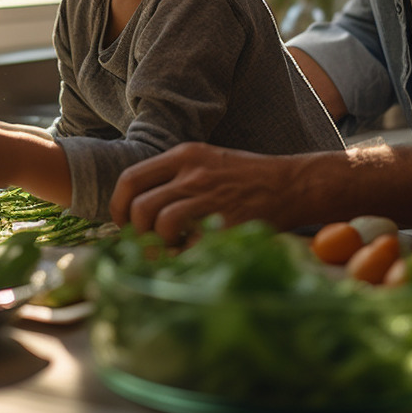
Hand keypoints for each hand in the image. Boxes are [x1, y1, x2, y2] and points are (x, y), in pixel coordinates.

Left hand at [109, 143, 306, 240]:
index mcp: (184, 155)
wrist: (293, 183)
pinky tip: (193, 255)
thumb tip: (139, 206)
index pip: (131, 178)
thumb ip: (175, 177)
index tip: (122, 222)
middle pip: (140, 206)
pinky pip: (191, 245)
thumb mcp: (207, 161)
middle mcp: (193, 173)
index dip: (118, 206)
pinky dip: (184, 256)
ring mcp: (211, 198)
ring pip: (161, 224)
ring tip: (172, 249)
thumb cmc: (247, 177)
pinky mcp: (229, 222)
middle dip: (136, 232)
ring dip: (160, 245)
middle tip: (146, 243)